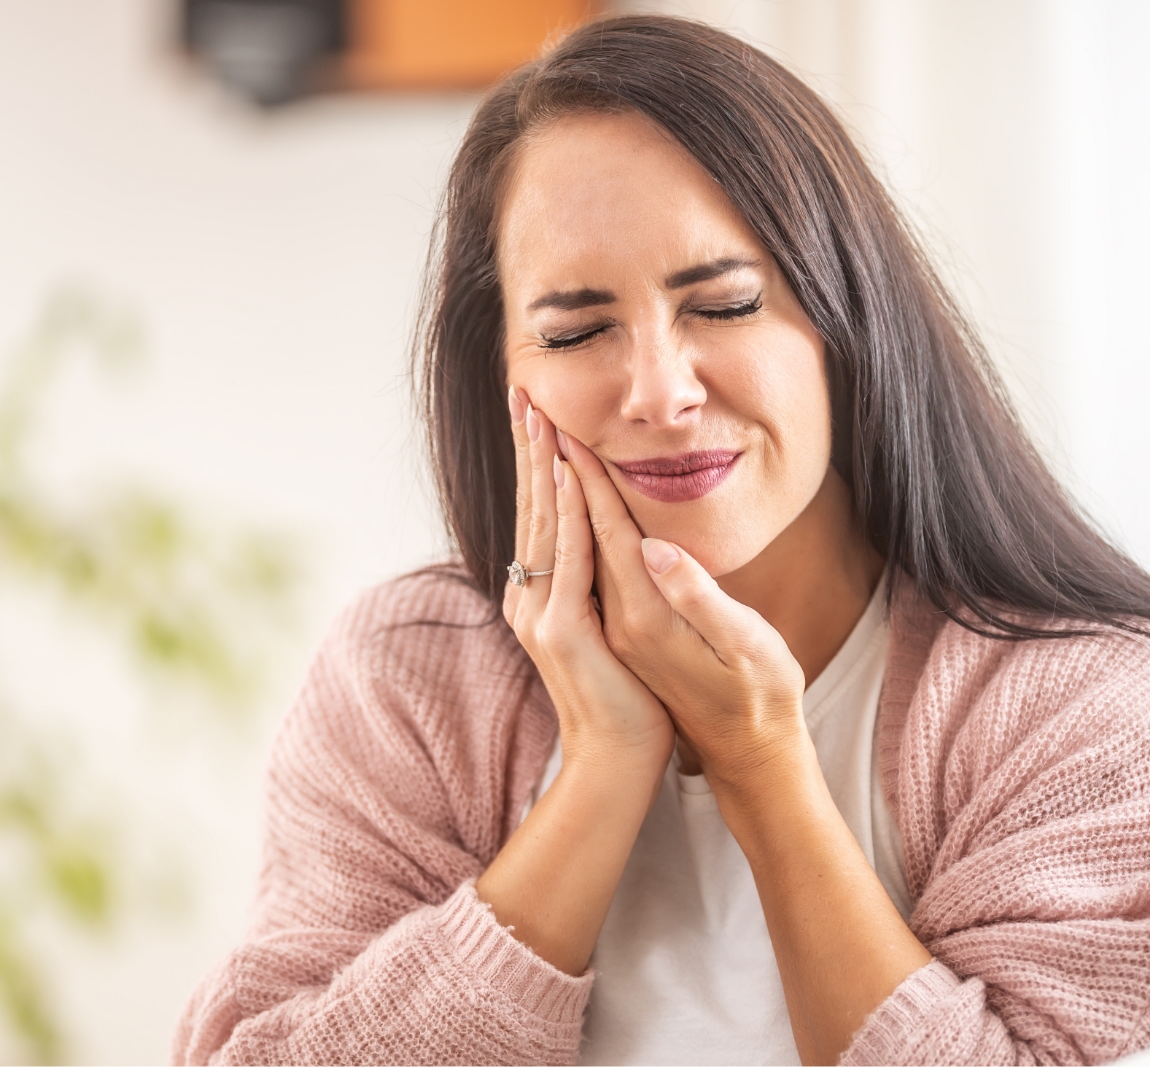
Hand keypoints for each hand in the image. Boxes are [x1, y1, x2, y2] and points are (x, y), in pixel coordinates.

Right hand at [502, 389, 674, 771]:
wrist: (619, 758)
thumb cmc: (626, 697)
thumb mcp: (608, 629)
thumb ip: (596, 589)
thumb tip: (600, 550)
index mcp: (543, 594)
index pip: (541, 513)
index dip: (537, 460)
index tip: (536, 412)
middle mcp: (532, 598)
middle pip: (532, 506)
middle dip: (529, 446)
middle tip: (524, 390)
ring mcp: (541, 614)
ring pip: (544, 522)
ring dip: (541, 463)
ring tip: (540, 414)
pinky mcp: (562, 631)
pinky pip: (567, 558)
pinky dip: (565, 513)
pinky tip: (565, 474)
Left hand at [555, 432, 808, 784]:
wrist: (741, 756)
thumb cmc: (759, 699)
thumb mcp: (744, 648)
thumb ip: (700, 598)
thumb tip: (656, 549)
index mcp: (643, 619)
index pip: (606, 533)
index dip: (589, 479)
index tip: (567, 431)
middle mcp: (617, 621)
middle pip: (571, 533)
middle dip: (553, 472)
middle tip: (530, 414)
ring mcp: (610, 628)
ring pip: (565, 547)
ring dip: (550, 492)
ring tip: (534, 444)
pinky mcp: (615, 631)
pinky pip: (578, 568)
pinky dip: (565, 527)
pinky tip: (561, 505)